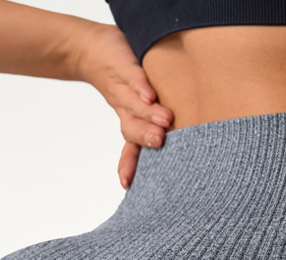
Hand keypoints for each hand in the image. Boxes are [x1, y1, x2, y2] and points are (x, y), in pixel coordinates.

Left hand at [74, 22, 173, 188]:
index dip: (129, 165)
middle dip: (145, 136)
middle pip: (131, 129)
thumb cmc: (125, 80)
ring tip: (166, 119)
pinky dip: (141, 87)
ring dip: (148, 113)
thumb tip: (192, 149)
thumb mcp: (141, 103)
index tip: (126, 183)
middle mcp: (125, 110)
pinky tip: (150, 95)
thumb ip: (160, 123)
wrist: (93, 49)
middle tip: (160, 141)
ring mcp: (124, 89)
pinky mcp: (125, 67)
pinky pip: (133, 79)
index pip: (131, 149)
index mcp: (131, 123)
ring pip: (134, 106)